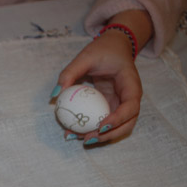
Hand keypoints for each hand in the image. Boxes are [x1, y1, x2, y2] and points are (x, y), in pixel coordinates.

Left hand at [55, 10, 152, 145]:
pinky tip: (75, 133)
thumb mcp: (85, 57)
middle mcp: (130, 99)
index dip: (118, 119)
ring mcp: (122, 105)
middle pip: (127, 123)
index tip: (101, 126)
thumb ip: (70, 73)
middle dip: (109, 135)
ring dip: (101, 137)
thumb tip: (55, 94)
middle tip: (87, 138)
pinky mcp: (112, 108)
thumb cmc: (103, 50)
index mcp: (131, 85)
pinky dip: (93, 130)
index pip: (131, 107)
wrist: (113, 47)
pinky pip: (105, 123)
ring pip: (117, 128)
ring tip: (79, 139)